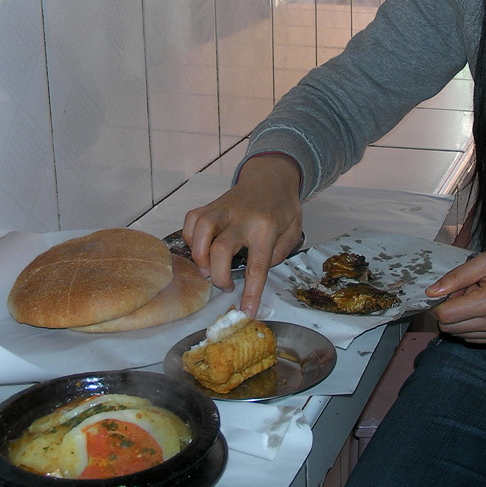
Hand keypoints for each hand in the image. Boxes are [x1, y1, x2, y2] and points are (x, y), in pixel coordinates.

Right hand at [182, 153, 303, 317]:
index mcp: (266, 228)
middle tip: (224, 285)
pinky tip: (200, 248)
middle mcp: (242, 218)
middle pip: (221, 250)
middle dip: (218, 276)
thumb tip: (258, 271)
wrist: (271, 175)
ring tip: (207, 269)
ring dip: (199, 256)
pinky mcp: (211, 205)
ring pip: (201, 231)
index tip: (246, 312)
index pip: (257, 266)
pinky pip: (192, 221)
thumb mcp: (295, 229)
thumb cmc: (283, 205)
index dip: (251, 292)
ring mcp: (223, 209)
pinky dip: (190, 238)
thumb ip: (280, 253)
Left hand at [426, 241, 485, 343]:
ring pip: (460, 335)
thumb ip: (455, 278)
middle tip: (464, 290)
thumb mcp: (485, 260)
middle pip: (450, 329)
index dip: (439, 303)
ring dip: (460, 318)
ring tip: (477, 297)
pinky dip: (471, 325)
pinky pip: (474, 338)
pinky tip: (484, 307)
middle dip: (449, 310)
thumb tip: (430, 292)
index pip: (446, 316)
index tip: (448, 289)